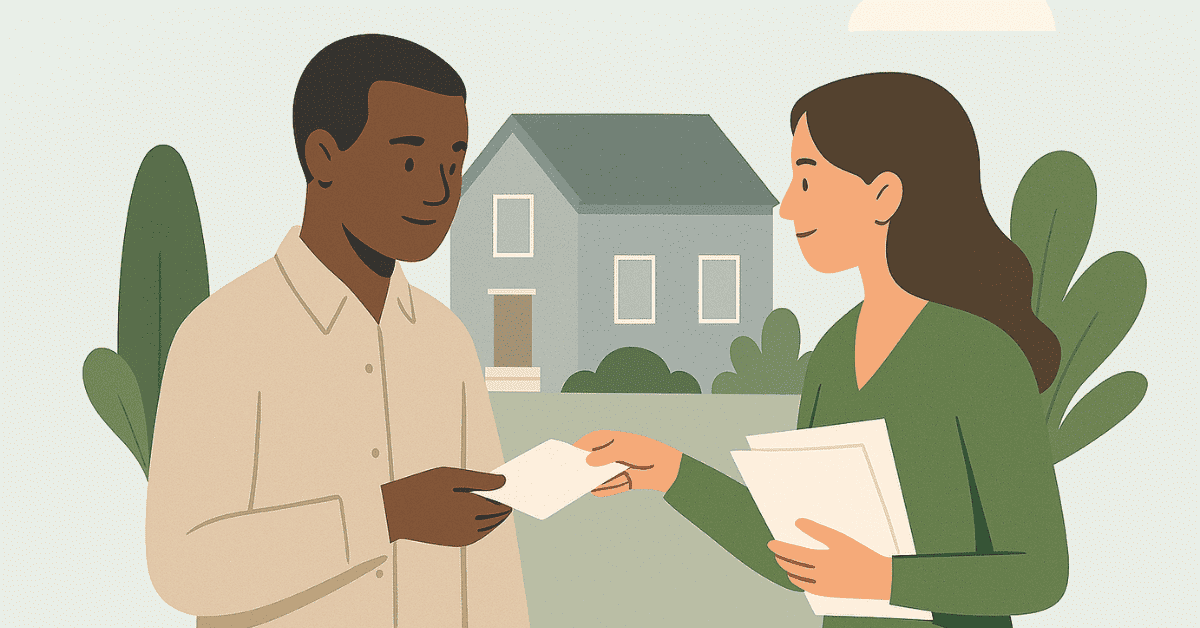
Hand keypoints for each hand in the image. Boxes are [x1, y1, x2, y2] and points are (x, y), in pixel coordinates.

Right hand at [380, 467, 511, 546]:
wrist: (394, 513)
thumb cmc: (421, 488)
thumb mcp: (450, 476)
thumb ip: (480, 479)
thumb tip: (504, 481)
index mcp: (468, 507)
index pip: (501, 503)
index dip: (512, 494)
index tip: (522, 485)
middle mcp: (468, 525)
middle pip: (498, 515)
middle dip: (507, 503)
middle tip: (518, 491)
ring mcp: (462, 536)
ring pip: (491, 525)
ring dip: (499, 514)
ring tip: (506, 499)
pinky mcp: (456, 542)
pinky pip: (480, 533)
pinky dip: (488, 523)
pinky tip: (490, 511)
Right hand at [573, 430, 682, 494]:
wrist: (666, 468)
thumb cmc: (645, 451)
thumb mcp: (624, 449)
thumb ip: (605, 454)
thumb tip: (587, 461)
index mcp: (607, 440)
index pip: (586, 443)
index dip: (574, 449)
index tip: (563, 457)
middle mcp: (608, 454)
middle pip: (589, 461)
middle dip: (578, 467)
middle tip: (564, 474)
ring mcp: (613, 469)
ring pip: (596, 475)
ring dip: (588, 480)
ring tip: (575, 485)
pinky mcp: (619, 481)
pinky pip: (607, 486)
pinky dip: (601, 489)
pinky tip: (592, 491)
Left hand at [767, 519, 891, 599]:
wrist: (880, 579)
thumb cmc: (861, 556)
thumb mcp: (839, 539)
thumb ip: (817, 530)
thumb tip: (798, 521)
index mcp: (822, 560)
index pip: (793, 553)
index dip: (779, 548)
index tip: (771, 543)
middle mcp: (820, 576)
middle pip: (792, 567)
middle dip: (781, 559)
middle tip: (776, 552)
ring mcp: (823, 587)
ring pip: (798, 579)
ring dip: (788, 570)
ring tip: (784, 563)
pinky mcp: (828, 593)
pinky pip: (808, 588)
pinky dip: (799, 581)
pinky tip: (798, 576)